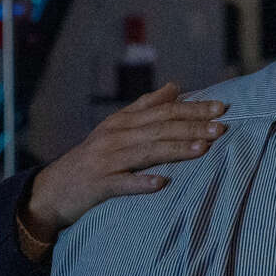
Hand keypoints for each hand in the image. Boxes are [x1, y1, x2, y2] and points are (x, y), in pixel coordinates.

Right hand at [21, 83, 227, 243]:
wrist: (54, 189)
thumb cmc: (93, 158)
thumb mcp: (117, 128)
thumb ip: (145, 107)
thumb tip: (175, 87)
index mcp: (122, 121)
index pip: (163, 110)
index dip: (192, 108)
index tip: (221, 107)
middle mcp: (115, 136)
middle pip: (159, 128)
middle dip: (192, 127)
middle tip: (221, 128)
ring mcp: (107, 160)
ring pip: (146, 151)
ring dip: (175, 150)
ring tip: (203, 149)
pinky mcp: (100, 184)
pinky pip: (123, 183)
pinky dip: (142, 182)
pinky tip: (161, 183)